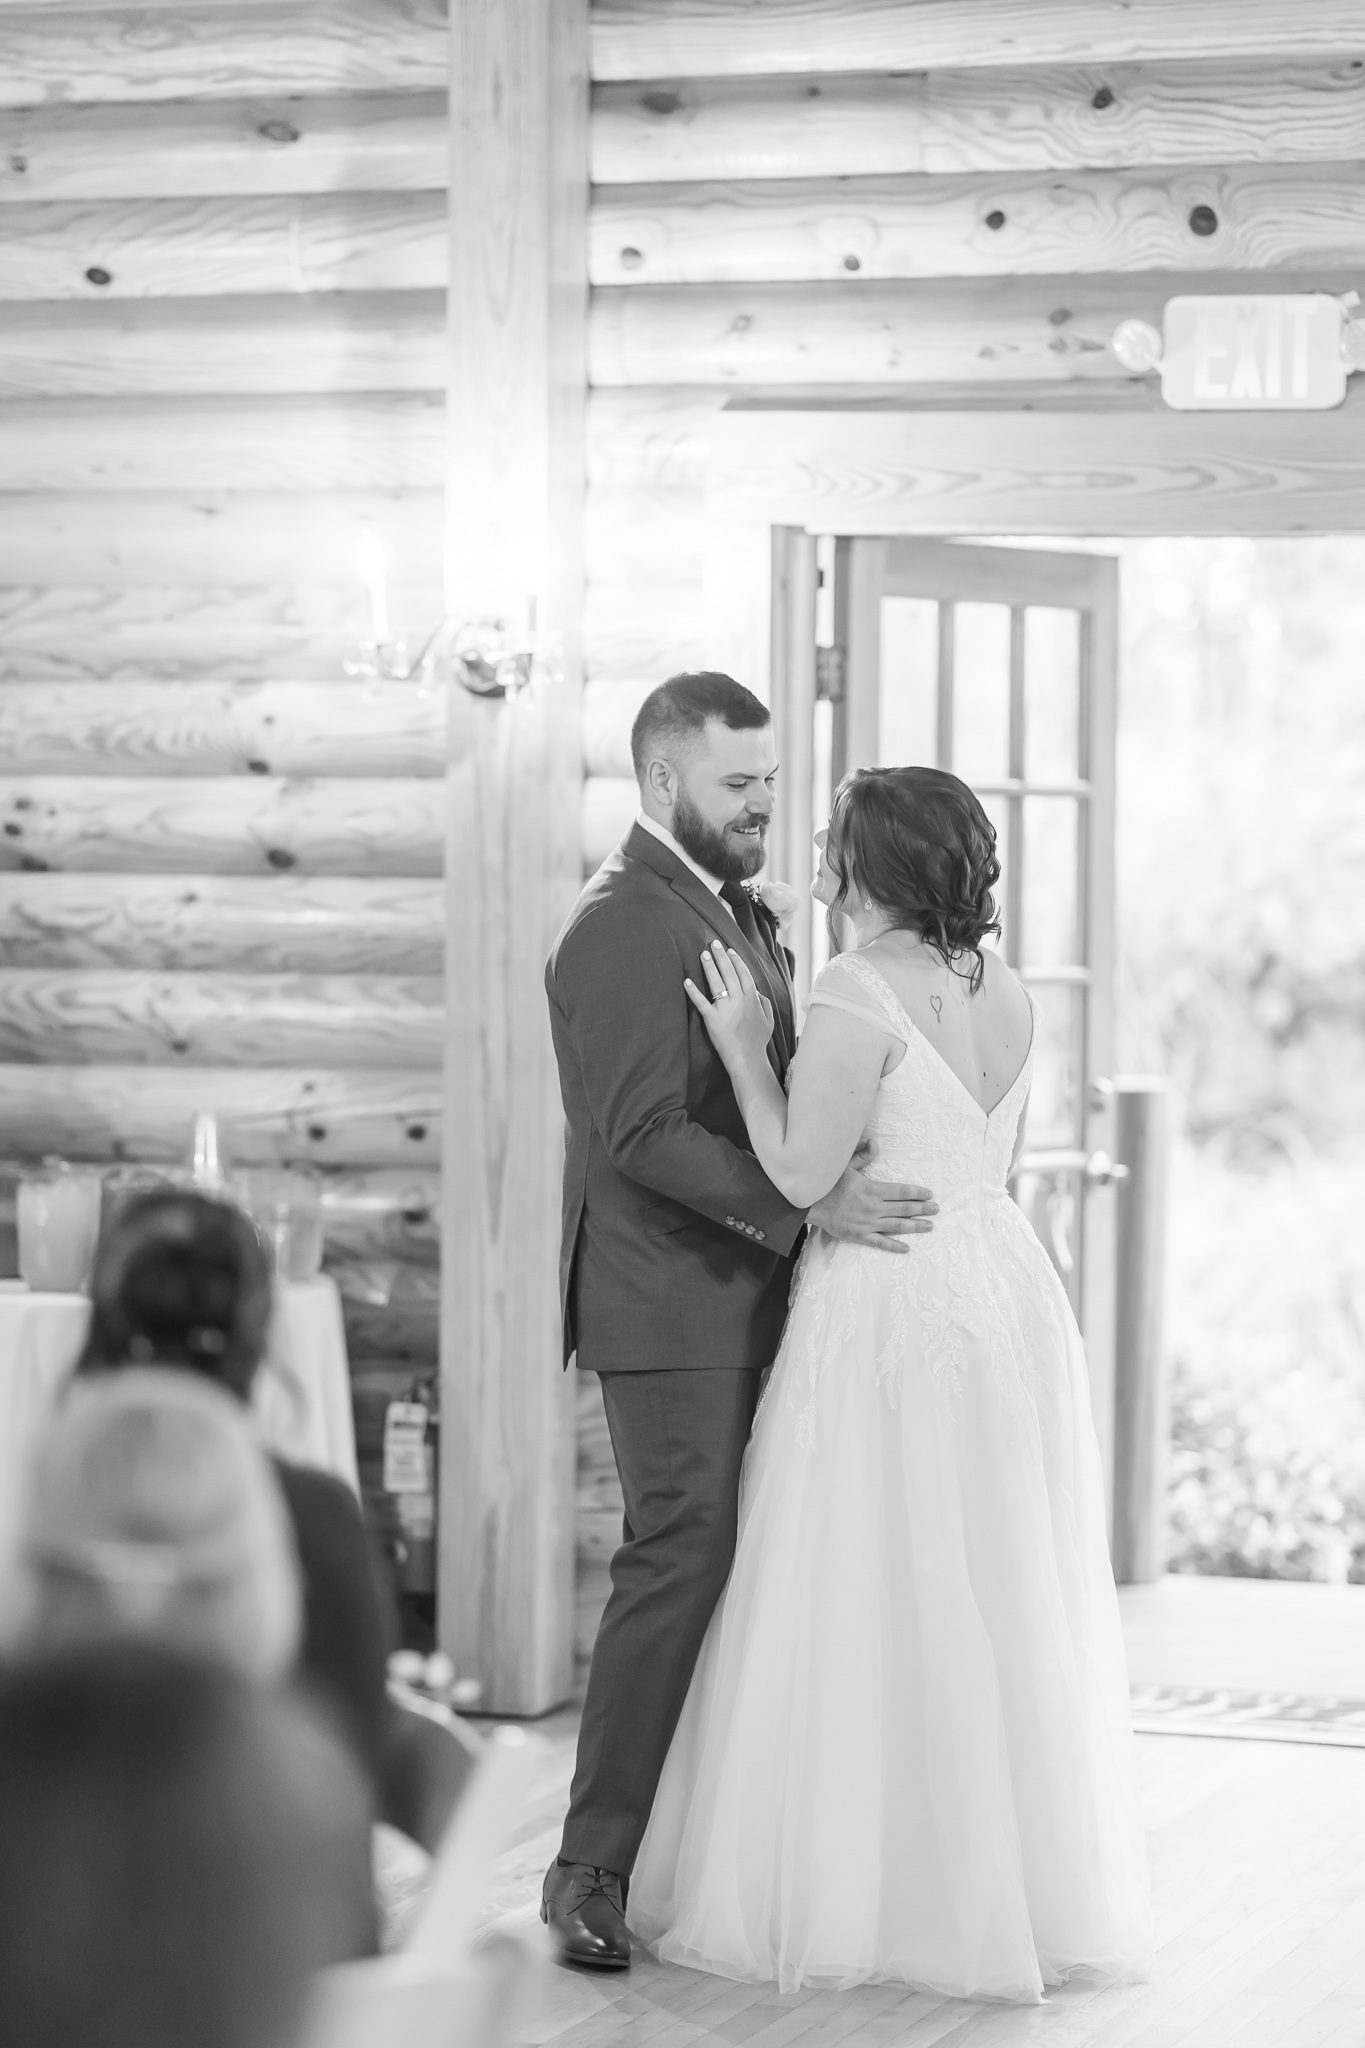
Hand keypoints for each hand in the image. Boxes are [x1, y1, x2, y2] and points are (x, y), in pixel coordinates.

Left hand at [684, 941, 774, 1067]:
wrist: (748, 1059)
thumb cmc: (758, 1041)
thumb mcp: (769, 1020)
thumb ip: (764, 1003)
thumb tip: (757, 993)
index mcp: (752, 998)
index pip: (743, 973)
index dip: (736, 960)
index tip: (730, 950)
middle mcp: (739, 1000)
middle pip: (729, 972)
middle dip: (721, 956)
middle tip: (713, 943)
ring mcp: (725, 1009)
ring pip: (716, 983)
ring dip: (709, 967)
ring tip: (703, 954)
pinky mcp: (712, 1019)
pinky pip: (701, 1002)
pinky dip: (693, 991)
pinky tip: (687, 981)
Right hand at [806, 1144, 935, 1254]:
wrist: (809, 1204)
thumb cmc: (828, 1183)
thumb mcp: (845, 1165)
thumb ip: (862, 1155)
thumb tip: (875, 1143)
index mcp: (872, 1189)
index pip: (902, 1191)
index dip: (917, 1193)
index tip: (929, 1194)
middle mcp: (873, 1207)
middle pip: (904, 1208)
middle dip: (922, 1209)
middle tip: (936, 1209)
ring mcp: (867, 1223)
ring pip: (897, 1226)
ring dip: (915, 1226)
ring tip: (929, 1226)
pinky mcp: (859, 1236)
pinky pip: (880, 1243)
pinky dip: (894, 1246)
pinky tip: (906, 1248)